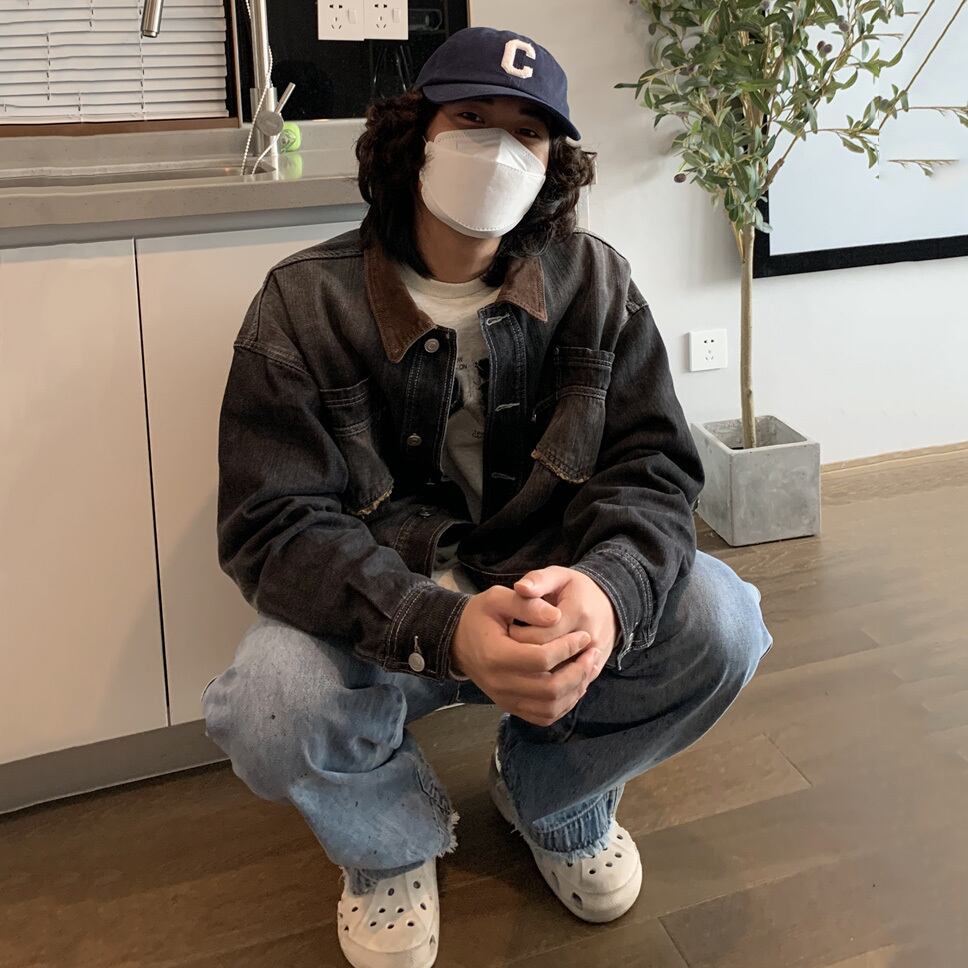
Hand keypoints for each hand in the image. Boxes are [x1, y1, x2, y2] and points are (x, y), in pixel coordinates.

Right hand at [452, 586, 599, 726]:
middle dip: (578, 671)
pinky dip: (564, 704)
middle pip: (550, 688)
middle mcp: (499, 683)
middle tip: (592, 652)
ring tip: (587, 667)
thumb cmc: (480, 615)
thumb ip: (526, 604)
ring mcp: (504, 699)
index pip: (541, 659)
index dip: (567, 648)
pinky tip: (574, 684)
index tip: (583, 635)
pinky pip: (543, 716)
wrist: (457, 640)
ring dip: (575, 689)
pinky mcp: (510, 706)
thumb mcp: (497, 598)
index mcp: (495, 655)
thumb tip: (556, 616)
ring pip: (550, 707)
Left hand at [509, 566, 616, 683]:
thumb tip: (520, 587)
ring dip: (535, 673)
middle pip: (547, 659)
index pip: (540, 635)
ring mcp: (593, 658)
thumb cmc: (577, 590)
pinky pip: (568, 688)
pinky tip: (535, 672)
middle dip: (524, 654)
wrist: (609, 607)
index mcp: (577, 613)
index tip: (509, 628)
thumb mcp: (559, 576)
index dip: (519, 634)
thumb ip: (538, 580)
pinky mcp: (594, 672)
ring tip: (523, 658)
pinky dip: (549, 684)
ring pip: (557, 678)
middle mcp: (589, 638)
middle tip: (512, 646)